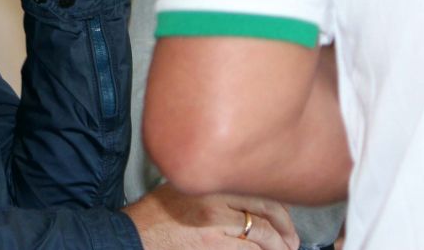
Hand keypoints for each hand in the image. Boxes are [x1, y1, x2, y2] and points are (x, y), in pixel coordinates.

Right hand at [124, 184, 298, 249]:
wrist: (133, 236)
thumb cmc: (153, 215)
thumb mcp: (182, 188)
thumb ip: (214, 191)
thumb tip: (249, 201)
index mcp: (209, 180)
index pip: (257, 187)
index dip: (277, 205)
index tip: (283, 216)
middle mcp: (215, 197)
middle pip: (266, 209)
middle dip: (284, 227)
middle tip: (290, 240)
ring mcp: (216, 224)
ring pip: (262, 234)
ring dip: (278, 245)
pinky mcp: (214, 246)